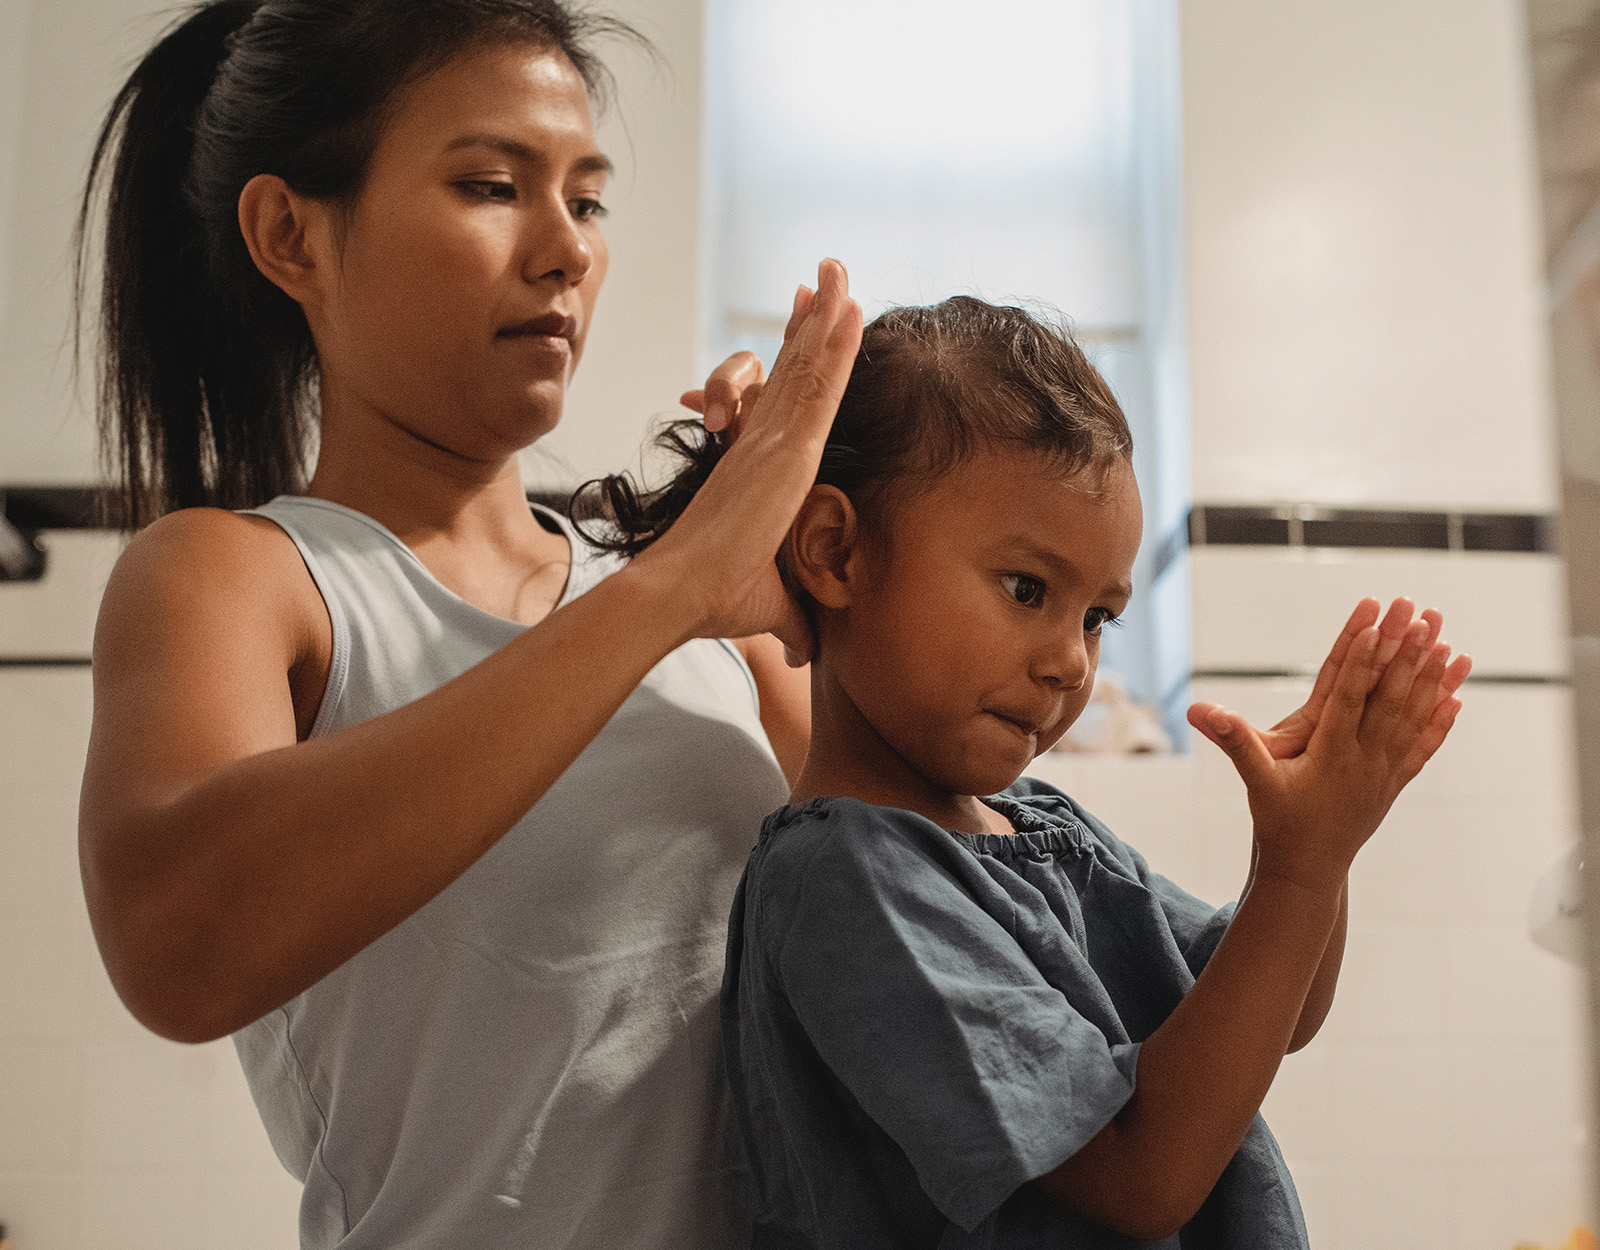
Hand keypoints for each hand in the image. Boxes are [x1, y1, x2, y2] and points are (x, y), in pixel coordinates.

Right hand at [633, 260, 861, 661]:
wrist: (679, 593)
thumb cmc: (713, 599)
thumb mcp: (770, 603)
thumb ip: (793, 621)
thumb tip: (809, 656)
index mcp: (755, 467)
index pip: (781, 403)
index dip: (796, 360)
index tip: (806, 322)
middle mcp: (760, 443)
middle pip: (790, 368)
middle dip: (810, 321)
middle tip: (826, 277)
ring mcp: (771, 441)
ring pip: (804, 365)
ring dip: (826, 315)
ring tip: (840, 269)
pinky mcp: (784, 450)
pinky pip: (817, 385)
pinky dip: (834, 345)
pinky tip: (849, 308)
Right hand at [1188, 604, 1471, 885]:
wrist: (1308, 872)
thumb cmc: (1279, 825)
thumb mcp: (1254, 783)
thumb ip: (1234, 743)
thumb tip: (1200, 710)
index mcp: (1332, 753)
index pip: (1350, 695)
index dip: (1363, 657)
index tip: (1377, 623)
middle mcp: (1365, 759)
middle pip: (1390, 698)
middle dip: (1407, 655)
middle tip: (1423, 617)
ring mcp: (1384, 772)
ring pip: (1412, 718)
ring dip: (1432, 681)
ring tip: (1451, 645)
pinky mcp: (1392, 784)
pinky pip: (1422, 747)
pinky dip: (1440, 722)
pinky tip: (1456, 698)